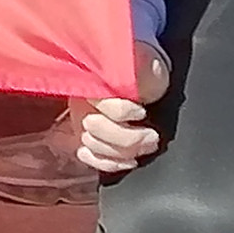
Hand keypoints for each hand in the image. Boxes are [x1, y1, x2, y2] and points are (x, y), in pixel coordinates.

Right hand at [72, 49, 173, 175]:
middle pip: (95, 128)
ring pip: (93, 145)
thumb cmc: (142, 72)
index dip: (123, 111)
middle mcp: (82, 102)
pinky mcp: (86, 138)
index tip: (142, 112)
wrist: (136, 76)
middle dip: (128, 138)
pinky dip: (109, 164)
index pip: (99, 101)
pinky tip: (128, 162)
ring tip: (146, 147)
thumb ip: (145, 73)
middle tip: (152, 137)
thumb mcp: (146, 68)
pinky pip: (90, 157)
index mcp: (93, 80)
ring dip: (123, 152)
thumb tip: (150, 78)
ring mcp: (81, 121)